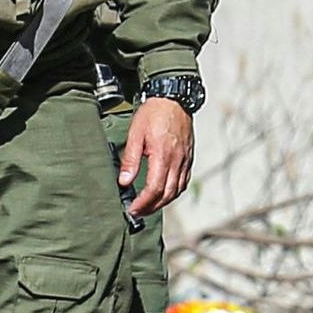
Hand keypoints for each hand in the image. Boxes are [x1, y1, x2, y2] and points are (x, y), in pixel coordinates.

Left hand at [118, 95, 194, 217]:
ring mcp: (186, 160)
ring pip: (178, 189)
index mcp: (163, 155)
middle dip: (152, 207)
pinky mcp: (189, 158)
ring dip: (163, 202)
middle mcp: (178, 160)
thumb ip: (130, 159)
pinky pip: (183, 181)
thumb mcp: (135, 134)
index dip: (143, 202)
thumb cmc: (153, 114)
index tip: (132, 209)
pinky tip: (164, 194)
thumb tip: (124, 182)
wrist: (174, 99)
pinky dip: (174, 192)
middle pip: (168, 193)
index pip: (155, 187)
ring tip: (148, 207)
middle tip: (137, 213)